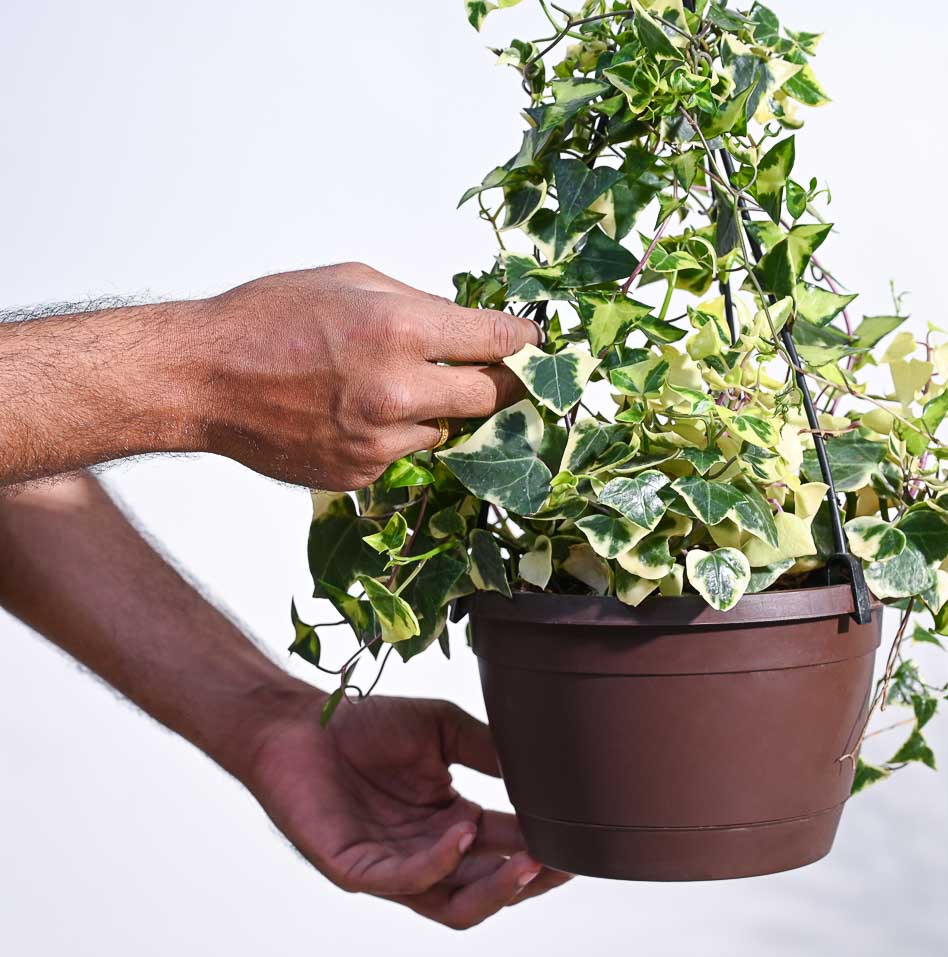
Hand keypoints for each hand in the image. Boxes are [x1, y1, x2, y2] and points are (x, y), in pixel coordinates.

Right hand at [197, 263, 540, 489]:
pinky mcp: (359, 473)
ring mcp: (378, 441)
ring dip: (434, 409)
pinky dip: (392, 433)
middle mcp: (397, 392)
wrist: (203, 379)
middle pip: (490, 398)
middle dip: (501, 383)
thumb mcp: (349, 282)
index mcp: (400, 330)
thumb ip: (417, 303)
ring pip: (444, 429)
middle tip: (500, 374)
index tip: (535, 344)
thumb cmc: (267, 319)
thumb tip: (462, 323)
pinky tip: (351, 411)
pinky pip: (401, 453)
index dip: (525, 342)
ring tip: (383, 385)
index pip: (497, 341)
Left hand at [242, 689, 571, 928]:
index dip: (542, 847)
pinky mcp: (356, 868)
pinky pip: (404, 881)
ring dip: (495, 887)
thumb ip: (487, 748)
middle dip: (529, 879)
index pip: (505, 846)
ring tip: (529, 860)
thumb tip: (539, 763)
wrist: (302, 720)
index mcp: (449, 822)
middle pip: (488, 887)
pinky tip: (460, 834)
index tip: (580, 837)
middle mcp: (426, 852)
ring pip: (453, 902)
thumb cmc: (365, 724)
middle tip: (564, 859)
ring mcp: (392, 866)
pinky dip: (437, 864)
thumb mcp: (443, 729)